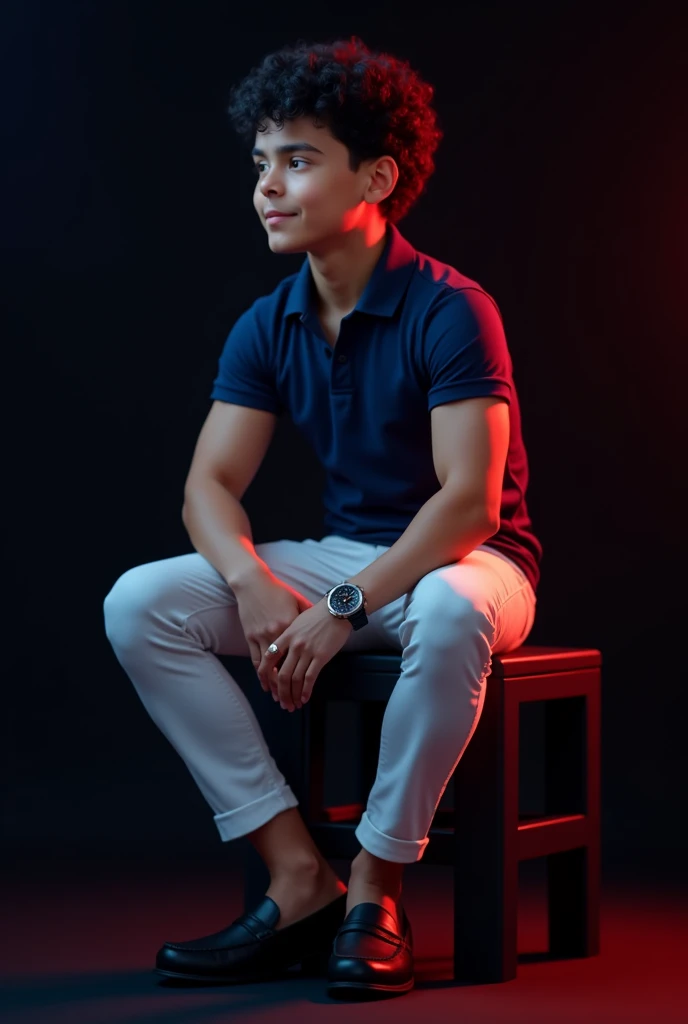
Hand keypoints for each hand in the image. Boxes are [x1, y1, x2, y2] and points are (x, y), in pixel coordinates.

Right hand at [231, 567, 312, 697]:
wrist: (254, 583)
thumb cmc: (278, 591)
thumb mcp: (298, 602)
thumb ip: (309, 617)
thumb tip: (322, 627)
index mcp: (291, 628)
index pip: (299, 658)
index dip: (303, 678)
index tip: (307, 691)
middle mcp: (277, 635)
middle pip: (284, 670)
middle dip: (288, 691)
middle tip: (293, 705)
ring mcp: (262, 636)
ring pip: (268, 669)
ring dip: (274, 687)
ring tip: (280, 700)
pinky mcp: (250, 636)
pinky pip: (256, 660)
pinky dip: (261, 674)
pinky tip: (265, 685)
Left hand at [258, 598, 351, 710]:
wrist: (338, 609)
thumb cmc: (319, 614)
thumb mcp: (297, 621)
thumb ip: (289, 636)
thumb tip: (284, 651)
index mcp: (286, 635)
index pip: (269, 659)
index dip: (265, 675)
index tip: (267, 686)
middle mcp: (294, 645)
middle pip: (282, 674)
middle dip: (281, 693)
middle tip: (282, 703)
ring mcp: (307, 651)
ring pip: (295, 679)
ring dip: (293, 695)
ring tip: (293, 704)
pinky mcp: (321, 656)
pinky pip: (310, 678)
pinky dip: (306, 691)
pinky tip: (305, 698)